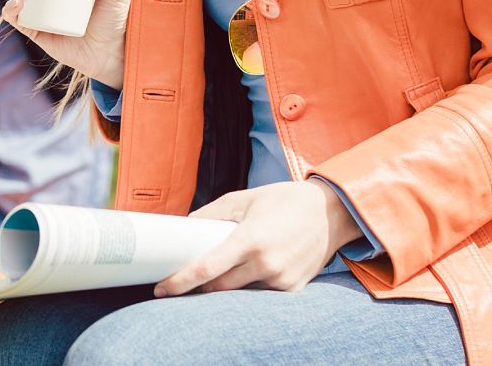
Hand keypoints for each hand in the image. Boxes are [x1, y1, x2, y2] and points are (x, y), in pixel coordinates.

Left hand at [154, 179, 364, 295]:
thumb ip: (212, 213)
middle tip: (183, 279)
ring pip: (239, 292)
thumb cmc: (284, 200)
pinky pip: (260, 293)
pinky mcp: (293, 289)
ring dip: (225, 284)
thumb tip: (184, 226)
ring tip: (220, 268)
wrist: (331, 211)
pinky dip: (250, 284)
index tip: (161, 289)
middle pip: (218, 287)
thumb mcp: (244, 198)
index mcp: (250, 239)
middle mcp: (266, 264)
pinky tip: (251, 269)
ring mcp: (281, 280)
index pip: (207, 269)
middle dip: (198, 286)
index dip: (180, 282)